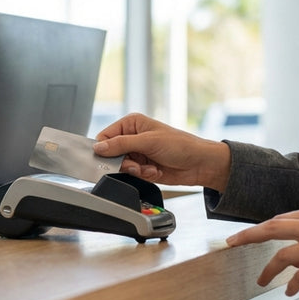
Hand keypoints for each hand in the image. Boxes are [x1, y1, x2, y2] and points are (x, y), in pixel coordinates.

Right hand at [93, 113, 230, 190]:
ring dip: (134, 170)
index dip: (104, 148)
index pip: (105, 136)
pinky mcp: (142, 168)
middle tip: (134, 165)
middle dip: (122, 162)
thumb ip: (121, 144)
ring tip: (148, 168)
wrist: (200, 164)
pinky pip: (131, 175)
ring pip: (120, 166)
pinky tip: (154, 171)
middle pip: (111, 154)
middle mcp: (133, 138)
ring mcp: (138, 154)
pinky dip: (142, 175)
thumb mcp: (148, 141)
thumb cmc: (181, 145)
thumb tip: (98, 147)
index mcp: (132, 124)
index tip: (107, 159)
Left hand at [225, 205, 298, 295]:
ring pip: (283, 255)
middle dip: (247, 236)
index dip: (262, 228)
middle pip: (272, 228)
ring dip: (268, 270)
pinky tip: (288, 291)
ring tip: (261, 281)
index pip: (282, 219)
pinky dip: (292, 284)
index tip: (247, 234)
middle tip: (230, 244)